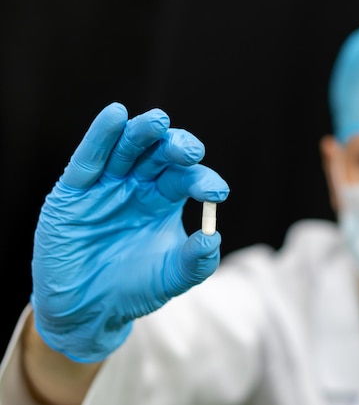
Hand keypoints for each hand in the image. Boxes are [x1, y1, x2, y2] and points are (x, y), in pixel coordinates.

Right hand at [30, 102, 229, 362]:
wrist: (87, 311)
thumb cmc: (134, 289)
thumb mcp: (171, 278)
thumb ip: (195, 262)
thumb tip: (213, 238)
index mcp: (164, 199)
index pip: (186, 178)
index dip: (202, 180)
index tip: (217, 192)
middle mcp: (137, 185)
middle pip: (159, 154)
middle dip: (176, 148)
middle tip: (190, 152)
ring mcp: (106, 185)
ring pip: (126, 149)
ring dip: (142, 133)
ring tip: (159, 122)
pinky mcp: (73, 192)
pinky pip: (89, 160)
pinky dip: (101, 137)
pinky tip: (115, 115)